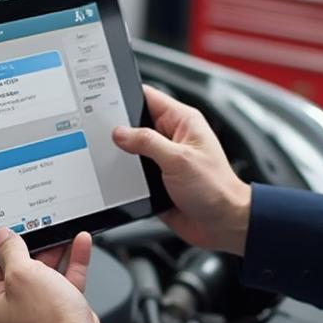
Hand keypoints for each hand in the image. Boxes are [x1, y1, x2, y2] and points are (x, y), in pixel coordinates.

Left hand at [0, 227, 108, 322]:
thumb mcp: (23, 275)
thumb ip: (11, 252)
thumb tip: (1, 238)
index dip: (5, 250)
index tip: (17, 234)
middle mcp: (15, 319)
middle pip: (23, 276)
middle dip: (37, 252)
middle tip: (45, 234)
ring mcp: (41, 322)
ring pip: (48, 280)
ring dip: (58, 255)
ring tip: (65, 236)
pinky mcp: (64, 321)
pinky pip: (66, 287)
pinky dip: (73, 266)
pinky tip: (80, 248)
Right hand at [113, 85, 251, 255]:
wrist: (223, 225)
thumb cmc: (216, 189)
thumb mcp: (179, 159)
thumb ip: (147, 142)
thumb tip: (121, 132)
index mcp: (182, 122)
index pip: (148, 98)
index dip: (125, 96)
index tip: (103, 102)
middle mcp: (172, 138)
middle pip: (135, 124)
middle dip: (118, 130)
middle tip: (99, 134)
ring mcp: (164, 160)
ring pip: (132, 151)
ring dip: (122, 156)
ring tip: (107, 158)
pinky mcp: (157, 181)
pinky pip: (134, 174)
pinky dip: (125, 177)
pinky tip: (116, 180)